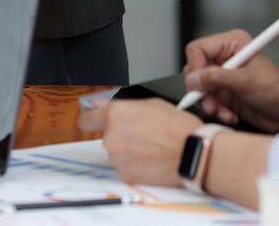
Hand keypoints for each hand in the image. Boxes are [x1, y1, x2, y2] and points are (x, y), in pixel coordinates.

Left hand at [79, 99, 201, 186]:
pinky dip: (135, 164)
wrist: (192, 152)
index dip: (90, 120)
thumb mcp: (151, 104)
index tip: (91, 122)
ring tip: (151, 146)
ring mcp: (117, 157)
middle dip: (120, 135)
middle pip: (107, 136)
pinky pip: (125, 166)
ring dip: (128, 150)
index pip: (86, 119)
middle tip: (141, 134)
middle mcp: (111, 136)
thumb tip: (102, 106)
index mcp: (115, 114)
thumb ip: (123, 106)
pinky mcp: (125, 174)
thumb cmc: (177, 126)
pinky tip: (151, 159)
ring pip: (117, 152)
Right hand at [184, 30, 278, 131]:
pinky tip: (230, 115)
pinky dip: (216, 110)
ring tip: (224, 112)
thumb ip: (217, 78)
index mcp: (232, 44)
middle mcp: (225, 57)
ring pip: (198, 88)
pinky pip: (206, 101)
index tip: (197, 85)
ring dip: (209, 104)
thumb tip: (192, 78)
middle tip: (211, 103)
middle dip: (202, 90)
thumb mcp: (246, 82)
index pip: (198, 49)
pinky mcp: (223, 92)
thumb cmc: (278, 91)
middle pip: (194, 70)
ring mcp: (223, 76)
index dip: (195, 67)